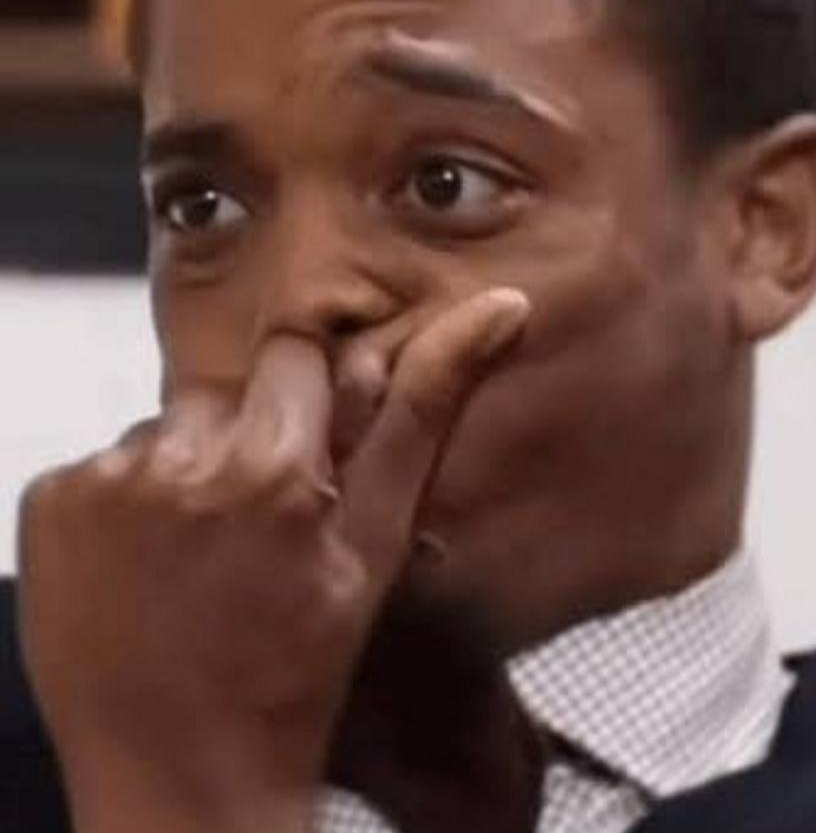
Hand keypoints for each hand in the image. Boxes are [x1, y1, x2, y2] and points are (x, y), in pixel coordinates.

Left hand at [17, 289, 528, 832]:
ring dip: (181, 470)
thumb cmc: (295, 668)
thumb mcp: (376, 544)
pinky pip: (99, 465)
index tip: (301, 453)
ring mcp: (105, 484)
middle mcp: (181, 461)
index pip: (292, 354)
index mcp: (274, 466)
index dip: (301, 402)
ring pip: (162, 428)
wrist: (182, 776)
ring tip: (195, 552)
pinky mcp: (49, 506)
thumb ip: (423, 415)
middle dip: (242, 437)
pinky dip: (120, 502)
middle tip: (251, 522)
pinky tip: (142, 565)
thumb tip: (496, 310)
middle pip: (223, 392)